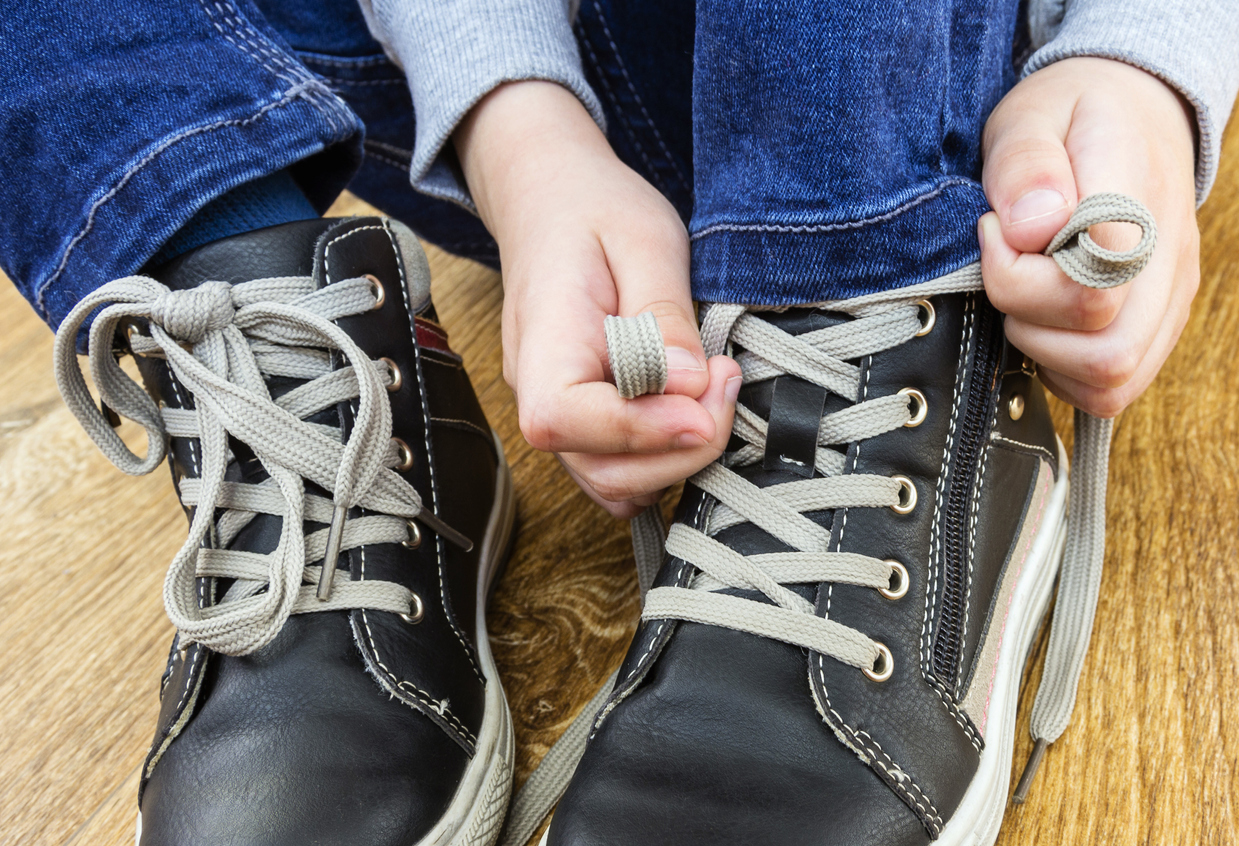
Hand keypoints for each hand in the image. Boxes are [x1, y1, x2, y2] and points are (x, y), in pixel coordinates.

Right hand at [455, 81, 741, 517]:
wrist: (553, 202)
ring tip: (714, 386)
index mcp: (542, 343)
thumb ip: (664, 316)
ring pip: (616, 485)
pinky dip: (667, 459)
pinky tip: (694, 407)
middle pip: (600, 470)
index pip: (563, 418)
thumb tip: (688, 385)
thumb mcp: (646, 240)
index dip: (638, 428)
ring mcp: (560, 417)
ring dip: (679, 458)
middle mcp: (538, 393)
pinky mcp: (588, 426)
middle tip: (725, 380)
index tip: (701, 406)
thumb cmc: (594, 212)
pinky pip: (624, 472)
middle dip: (681, 448)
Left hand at [979, 57, 1199, 416]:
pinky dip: (1066, 371)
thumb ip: (1025, 165)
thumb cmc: (1072, 116)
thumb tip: (1031, 227)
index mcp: (1136, 193)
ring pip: (1113, 377)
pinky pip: (1115, 387)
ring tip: (1024, 295)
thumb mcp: (1029, 115)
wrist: (1135, 112)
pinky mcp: (1160, 323)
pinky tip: (1045, 322)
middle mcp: (1166, 255)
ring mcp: (1170, 295)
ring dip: (1046, 351)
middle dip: (1029, 320)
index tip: (993, 231)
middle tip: (1004, 272)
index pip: (1095, 276)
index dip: (1019, 271)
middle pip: (1105, 344)